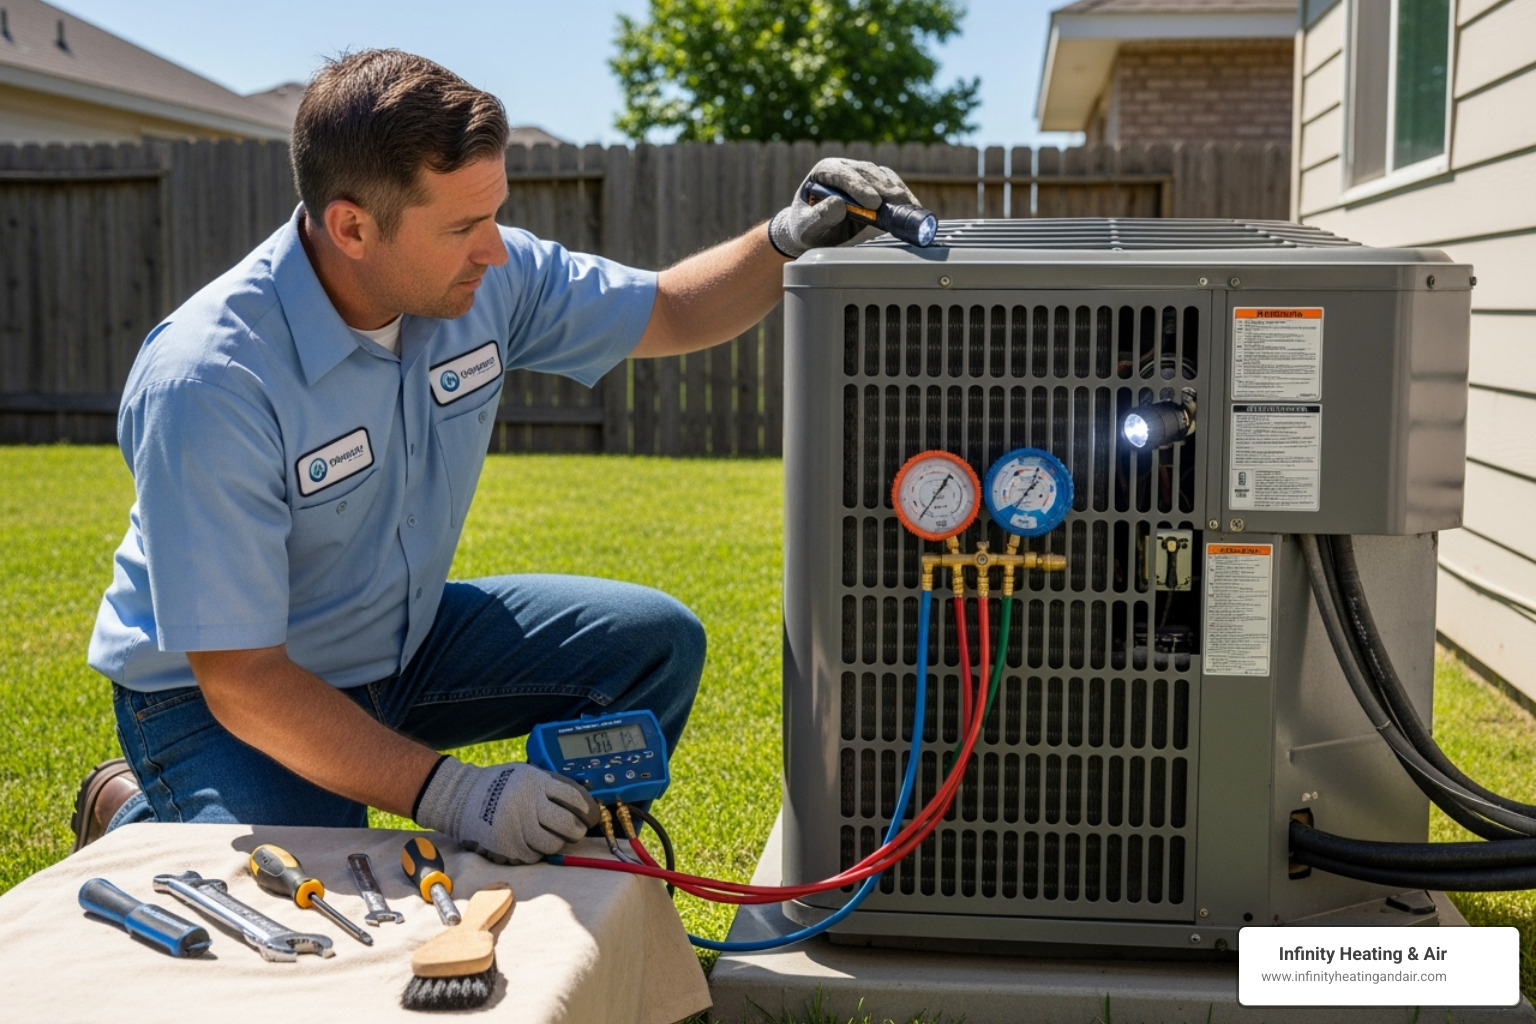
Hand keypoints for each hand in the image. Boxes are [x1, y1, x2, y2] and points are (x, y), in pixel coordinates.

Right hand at [414, 757, 601, 864]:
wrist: (460, 797)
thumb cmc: (500, 784)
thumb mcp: (528, 773)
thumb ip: (553, 785)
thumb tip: (584, 801)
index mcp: (536, 782)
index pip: (575, 799)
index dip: (589, 810)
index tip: (591, 816)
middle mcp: (528, 804)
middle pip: (568, 825)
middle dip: (577, 830)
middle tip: (576, 830)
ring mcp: (517, 827)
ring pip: (553, 844)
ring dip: (557, 842)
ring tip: (553, 836)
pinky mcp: (507, 847)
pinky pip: (534, 857)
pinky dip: (537, 851)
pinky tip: (531, 841)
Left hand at [768, 158, 919, 258]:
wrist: (814, 231)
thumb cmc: (806, 228)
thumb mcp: (806, 227)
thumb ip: (819, 217)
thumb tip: (839, 204)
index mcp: (824, 171)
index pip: (842, 173)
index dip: (859, 186)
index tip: (873, 203)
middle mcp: (843, 167)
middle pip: (866, 172)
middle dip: (883, 188)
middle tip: (898, 204)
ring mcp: (860, 174)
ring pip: (881, 175)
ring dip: (897, 190)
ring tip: (908, 206)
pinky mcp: (874, 185)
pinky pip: (890, 184)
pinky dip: (902, 194)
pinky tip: (911, 206)